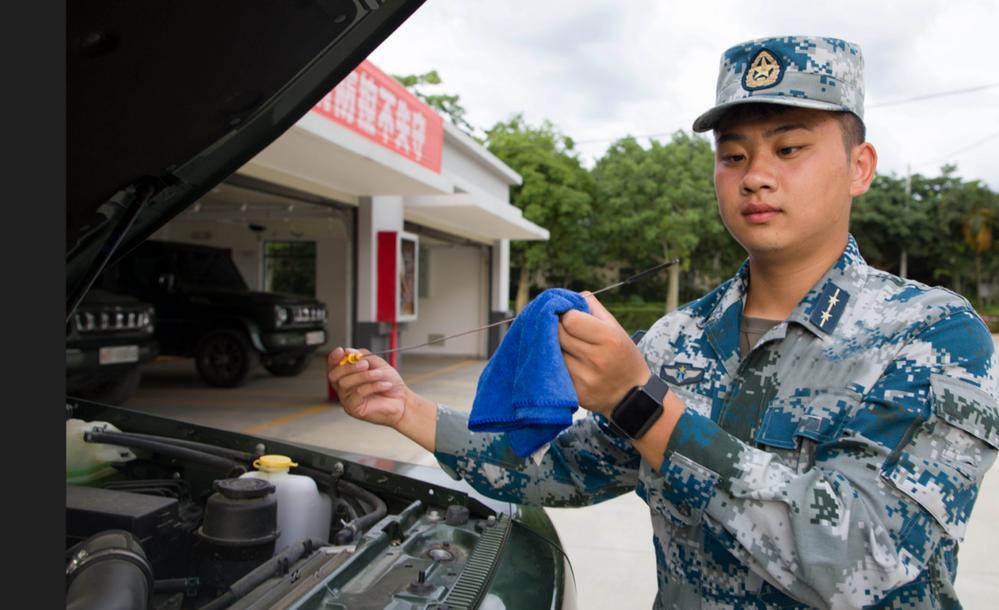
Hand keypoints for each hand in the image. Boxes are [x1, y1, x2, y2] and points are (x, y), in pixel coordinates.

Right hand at [327, 347, 408, 427]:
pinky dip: (372, 386)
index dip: (334, 358)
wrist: (402, 401)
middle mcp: (344, 387)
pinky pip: (358, 393)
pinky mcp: (354, 408)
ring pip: (345, 383)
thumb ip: (363, 357)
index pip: (333, 366)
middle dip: (349, 367)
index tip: (341, 351)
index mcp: (348, 375)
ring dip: (364, 376)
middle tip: (365, 364)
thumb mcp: (378, 364)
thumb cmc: (390, 383)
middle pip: (334, 375)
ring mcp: (347, 399)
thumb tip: (348, 352)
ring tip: (379, 374)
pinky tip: (384, 385)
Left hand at [558, 292, 649, 415]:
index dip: (566, 315)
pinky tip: (563, 363)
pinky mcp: (575, 394)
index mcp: (609, 339)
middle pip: (558, 334)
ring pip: (552, 353)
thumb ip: (593, 308)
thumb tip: (566, 297)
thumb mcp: (616, 329)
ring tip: (564, 346)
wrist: (631, 397)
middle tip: (561, 329)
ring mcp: (584, 379)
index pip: (570, 319)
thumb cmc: (622, 356)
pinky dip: (554, 365)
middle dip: (557, 328)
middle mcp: (597, 360)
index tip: (569, 317)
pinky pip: (554, 372)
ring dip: (553, 347)